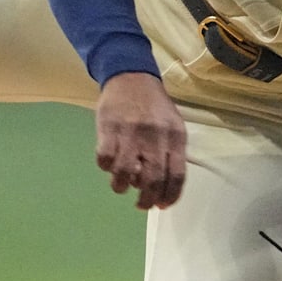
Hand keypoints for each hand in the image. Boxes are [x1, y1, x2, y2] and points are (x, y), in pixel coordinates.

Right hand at [94, 71, 187, 209]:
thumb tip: (162, 187)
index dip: (169, 196)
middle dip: (146, 200)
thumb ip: (171, 154)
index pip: (177, 175)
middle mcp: (155, 137)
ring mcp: (130, 133)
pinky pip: (105, 160)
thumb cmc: (154, 106)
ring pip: (125, 174)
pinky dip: (106, 167)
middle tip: (141, 205)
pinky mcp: (108, 128)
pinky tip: (109, 164)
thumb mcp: (172, 125)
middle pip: (153, 179)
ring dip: (122, 186)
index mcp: (175, 136)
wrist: (131, 75)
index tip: (161, 205)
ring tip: (121, 185)